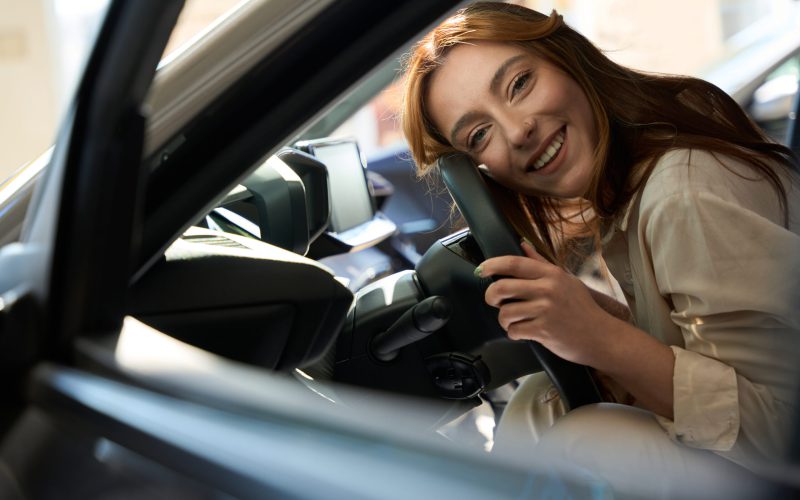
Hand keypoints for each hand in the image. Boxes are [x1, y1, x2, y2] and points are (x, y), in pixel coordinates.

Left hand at [477, 241, 613, 366]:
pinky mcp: (543, 330)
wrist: (601, 336)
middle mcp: (547, 289)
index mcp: (551, 274)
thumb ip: (541, 263)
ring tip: (513, 321)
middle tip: (494, 301)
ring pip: (505, 312)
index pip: (514, 263)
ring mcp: (545, 310)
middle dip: (491, 296)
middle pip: (501, 287)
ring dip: (504, 319)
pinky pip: (514, 330)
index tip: (481, 270)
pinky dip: (514, 333)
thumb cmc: (582, 308)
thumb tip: (523, 244)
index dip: (492, 265)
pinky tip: (523, 332)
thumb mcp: (565, 280)